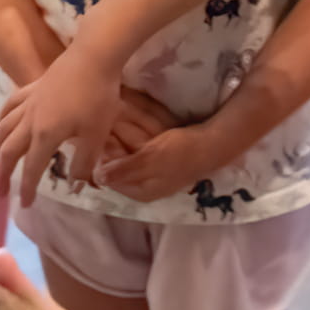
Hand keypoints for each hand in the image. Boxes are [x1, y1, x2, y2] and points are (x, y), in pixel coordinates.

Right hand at [0, 45, 125, 200]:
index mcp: (45, 135)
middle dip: (2, 174)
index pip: (32, 168)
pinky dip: (1, 118)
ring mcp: (29, 103)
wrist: (93, 57)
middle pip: (9, 151)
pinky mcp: (32, 88)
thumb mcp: (96, 135)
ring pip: (3, 129)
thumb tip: (75, 187)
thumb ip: (84, 164)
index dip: (27, 188)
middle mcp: (30, 121)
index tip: (25, 205)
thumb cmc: (98, 98)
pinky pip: (10, 106)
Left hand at [93, 119, 225, 205]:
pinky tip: (127, 120)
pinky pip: (137, 148)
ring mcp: (150, 171)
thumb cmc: (181, 153)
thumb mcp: (150, 160)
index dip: (101, 157)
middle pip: (117, 165)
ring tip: (113, 118)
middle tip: (104, 124)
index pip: (109, 177)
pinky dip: (132, 136)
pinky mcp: (157, 158)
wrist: (212, 143)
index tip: (97, 136)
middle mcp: (143, 185)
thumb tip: (97, 178)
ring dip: (120, 137)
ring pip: (126, 154)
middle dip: (111, 144)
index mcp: (140, 191)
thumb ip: (123, 169)